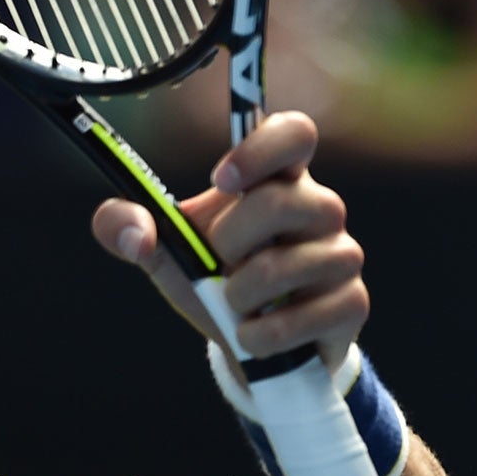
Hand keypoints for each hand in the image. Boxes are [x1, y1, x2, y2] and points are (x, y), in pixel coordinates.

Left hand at [91, 112, 368, 367]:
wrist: (248, 342)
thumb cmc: (210, 277)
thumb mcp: (162, 249)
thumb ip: (124, 225)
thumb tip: (135, 235)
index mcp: (275, 178)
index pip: (293, 133)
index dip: (260, 149)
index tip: (220, 180)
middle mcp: (319, 207)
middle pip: (280, 202)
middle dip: (228, 240)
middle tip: (218, 261)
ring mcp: (342, 254)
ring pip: (289, 264)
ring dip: (241, 294)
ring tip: (235, 303)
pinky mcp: (353, 303)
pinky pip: (310, 316)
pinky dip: (265, 334)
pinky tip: (253, 335)